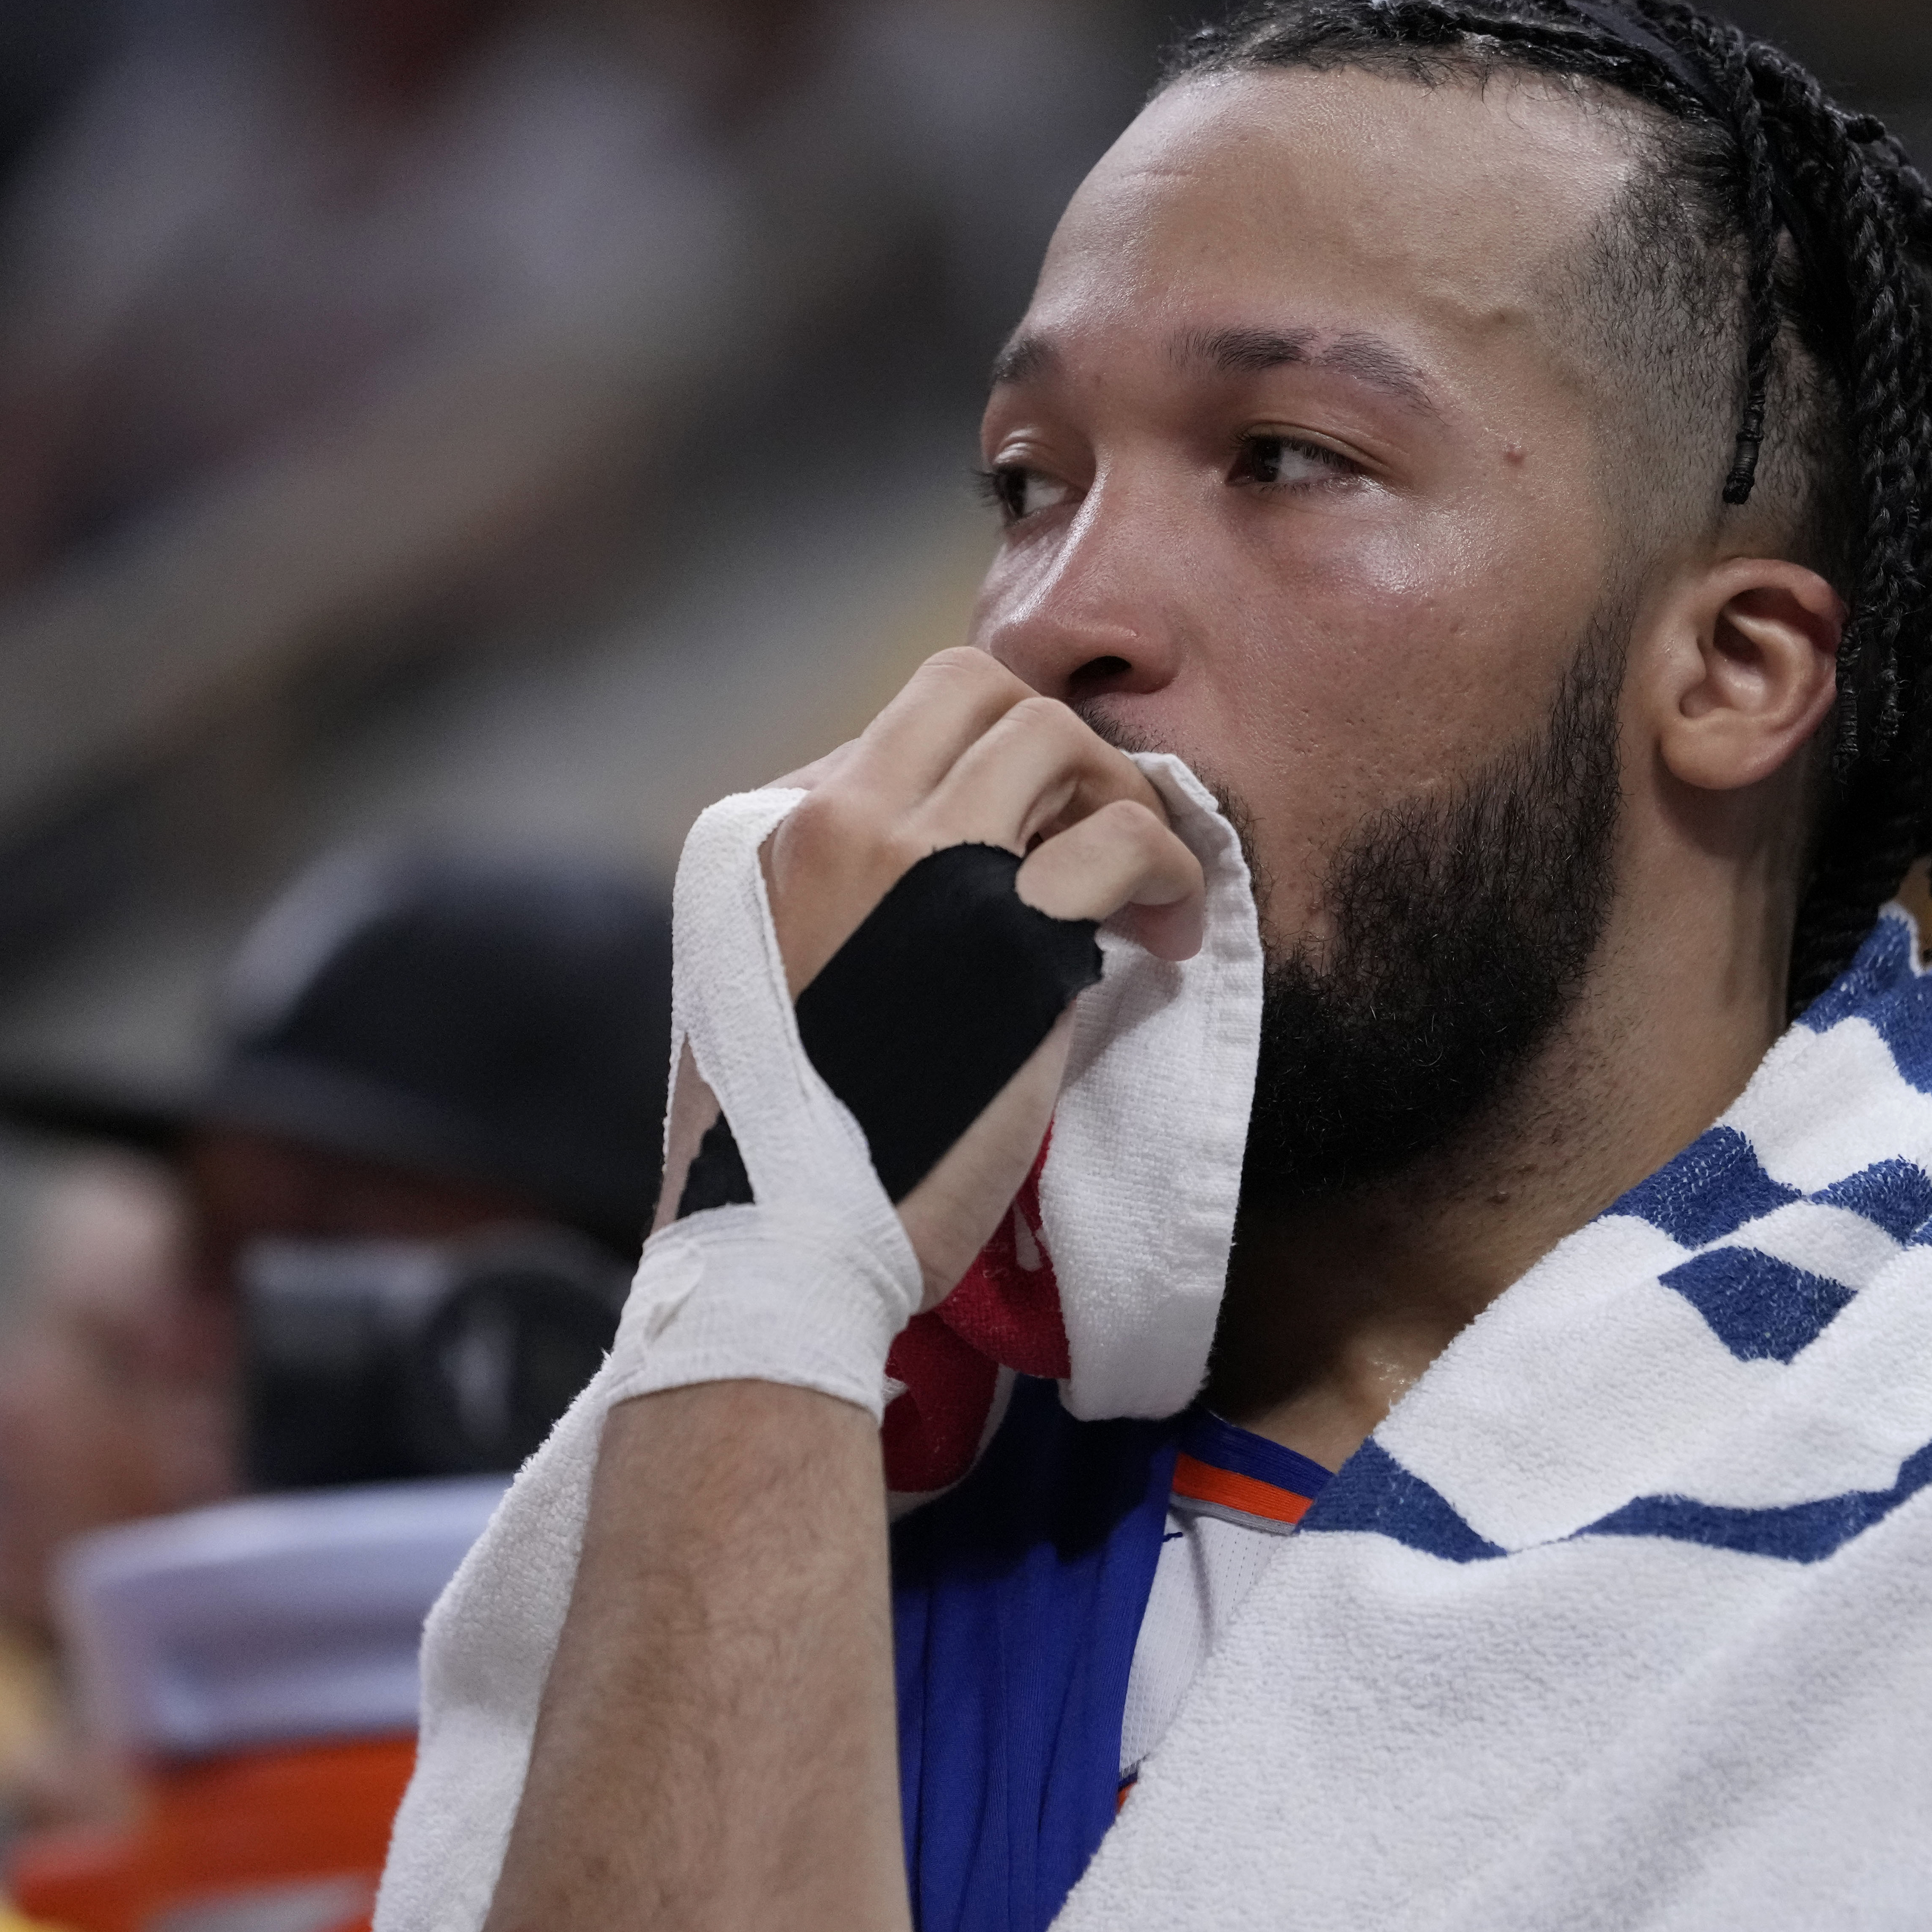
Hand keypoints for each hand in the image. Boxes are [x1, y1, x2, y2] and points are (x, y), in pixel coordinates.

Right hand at [762, 648, 1203, 1296]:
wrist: (779, 1245)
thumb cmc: (776, 1139)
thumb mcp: (762, 977)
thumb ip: (831, 895)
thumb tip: (943, 850)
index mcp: (764, 831)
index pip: (901, 730)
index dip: (980, 772)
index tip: (1026, 840)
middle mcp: (836, 822)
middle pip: (973, 686)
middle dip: (1052, 742)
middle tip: (1094, 825)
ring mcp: (922, 868)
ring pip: (1051, 733)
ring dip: (1117, 791)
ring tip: (1144, 881)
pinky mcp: (1007, 937)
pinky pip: (1120, 840)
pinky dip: (1167, 868)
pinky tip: (1169, 928)